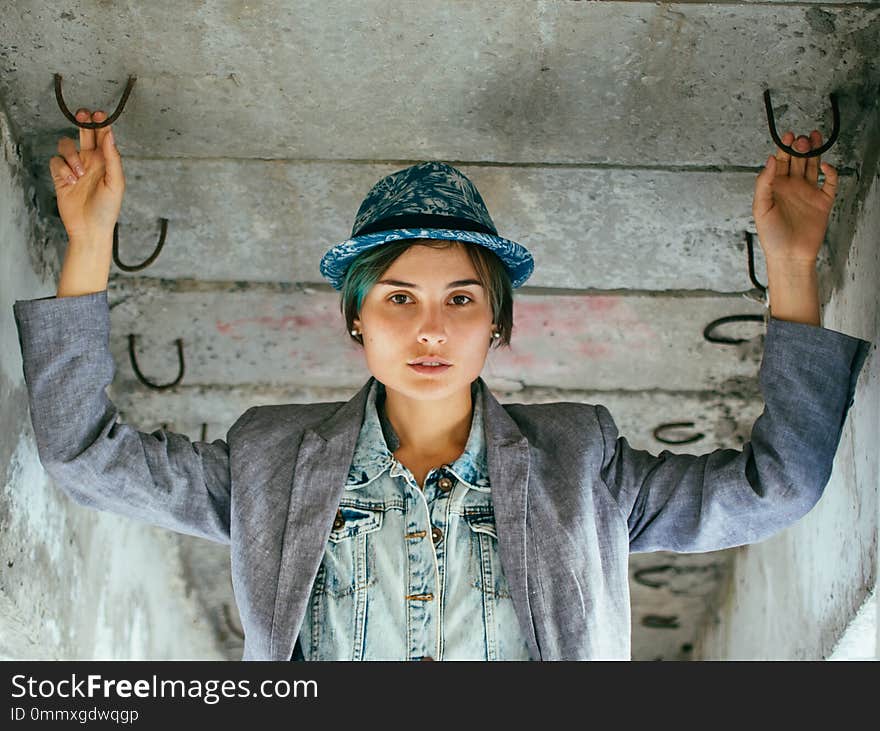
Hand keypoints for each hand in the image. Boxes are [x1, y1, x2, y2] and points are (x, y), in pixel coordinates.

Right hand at [49, 108, 125, 241]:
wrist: (90, 229)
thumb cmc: (107, 209)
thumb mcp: (116, 183)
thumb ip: (113, 159)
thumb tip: (110, 135)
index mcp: (106, 163)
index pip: (103, 138)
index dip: (101, 124)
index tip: (100, 114)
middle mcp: (90, 162)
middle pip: (84, 134)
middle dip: (83, 123)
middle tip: (84, 114)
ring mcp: (74, 168)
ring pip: (66, 145)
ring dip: (71, 155)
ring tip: (79, 173)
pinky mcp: (61, 176)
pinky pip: (56, 161)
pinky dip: (62, 168)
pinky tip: (70, 181)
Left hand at [752, 129, 837, 264]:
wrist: (789, 256)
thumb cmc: (772, 236)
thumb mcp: (761, 208)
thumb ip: (764, 183)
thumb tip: (769, 160)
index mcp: (776, 188)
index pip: (780, 162)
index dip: (784, 148)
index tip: (787, 136)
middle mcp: (792, 187)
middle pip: (798, 160)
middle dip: (799, 147)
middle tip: (801, 139)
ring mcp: (808, 193)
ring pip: (813, 166)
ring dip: (814, 153)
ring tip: (814, 139)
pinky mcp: (823, 201)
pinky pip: (830, 182)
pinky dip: (831, 172)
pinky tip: (826, 166)